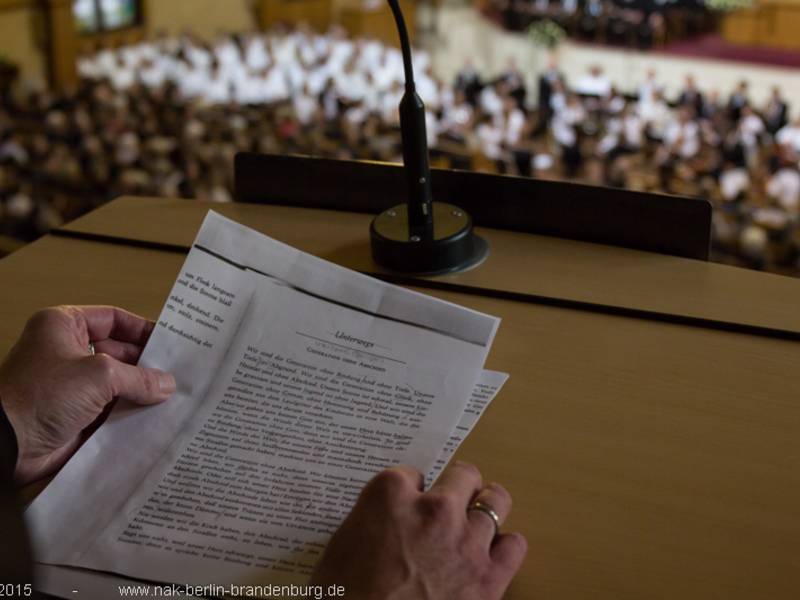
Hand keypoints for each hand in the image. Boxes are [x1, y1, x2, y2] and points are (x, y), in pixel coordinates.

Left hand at [0, 306, 175, 484]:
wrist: (8, 446)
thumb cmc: (44, 395)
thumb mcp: (100, 375)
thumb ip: (139, 377)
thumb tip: (168, 385)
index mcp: (64, 326)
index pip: (113, 318)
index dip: (142, 328)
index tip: (172, 340)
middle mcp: (67, 351)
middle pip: (119, 351)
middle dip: (147, 363)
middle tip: (180, 372)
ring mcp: (72, 384)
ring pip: (118, 382)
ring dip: (142, 389)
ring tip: (176, 395)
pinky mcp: (77, 413)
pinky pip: (112, 408)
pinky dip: (132, 411)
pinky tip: (158, 415)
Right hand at [311, 461, 526, 599]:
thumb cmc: (343, 597)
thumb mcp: (342, 546)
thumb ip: (371, 521)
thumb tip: (384, 525)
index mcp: (390, 496)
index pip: (411, 474)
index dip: (412, 488)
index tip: (411, 499)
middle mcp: (433, 509)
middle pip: (463, 476)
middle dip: (459, 485)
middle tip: (455, 496)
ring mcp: (465, 541)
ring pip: (495, 503)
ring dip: (487, 508)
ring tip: (484, 511)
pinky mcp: (488, 577)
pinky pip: (513, 546)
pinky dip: (506, 546)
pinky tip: (496, 551)